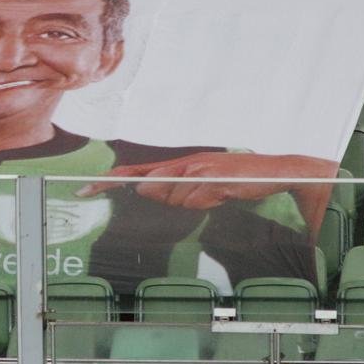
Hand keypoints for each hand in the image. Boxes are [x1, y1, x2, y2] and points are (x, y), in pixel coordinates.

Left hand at [76, 152, 336, 228]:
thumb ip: (176, 193)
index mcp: (181, 165)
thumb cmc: (238, 181)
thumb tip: (144, 192)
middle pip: (150, 181)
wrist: (278, 172)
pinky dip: (205, 200)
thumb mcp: (203, 191)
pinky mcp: (216, 176)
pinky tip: (223, 194)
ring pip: (174, 192)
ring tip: (216, 193)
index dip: (109, 180)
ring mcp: (200, 167)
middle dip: (145, 189)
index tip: (84, 187)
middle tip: (150, 190)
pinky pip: (198, 195)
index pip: (136, 172)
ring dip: (190, 201)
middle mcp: (186, 162)